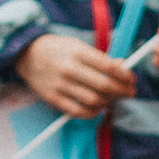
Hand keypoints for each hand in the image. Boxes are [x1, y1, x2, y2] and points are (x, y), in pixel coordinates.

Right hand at [16, 34, 135, 120]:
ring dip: (108, 102)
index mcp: (77, 52)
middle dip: (122, 91)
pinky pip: (78, 112)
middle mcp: (69, 68)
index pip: (108, 66)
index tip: (131, 79)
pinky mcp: (53, 98)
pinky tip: (97, 107)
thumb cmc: (57, 49)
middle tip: (130, 92)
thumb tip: (122, 66)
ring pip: (93, 101)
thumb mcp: (77, 46)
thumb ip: (99, 57)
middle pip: (104, 85)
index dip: (124, 75)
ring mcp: (60, 85)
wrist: (26, 53)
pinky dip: (93, 112)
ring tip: (112, 99)